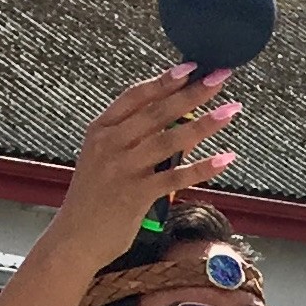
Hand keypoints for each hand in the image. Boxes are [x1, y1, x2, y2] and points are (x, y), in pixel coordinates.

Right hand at [57, 69, 242, 265]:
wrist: (74, 239)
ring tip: (230, 111)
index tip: (190, 67)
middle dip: (192, 93)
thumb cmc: (94, 199)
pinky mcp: (136, 195)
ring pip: (170, 140)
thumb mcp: (105, 160)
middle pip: (157, 112)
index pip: (135, 96)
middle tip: (220, 77)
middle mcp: (110, 144)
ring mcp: (122, 168)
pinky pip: (175, 177)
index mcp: (100, 130)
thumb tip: (179, 124)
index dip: (164, 80)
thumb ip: (135, 139)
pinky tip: (225, 158)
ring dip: (204, 124)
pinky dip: (202, 167)